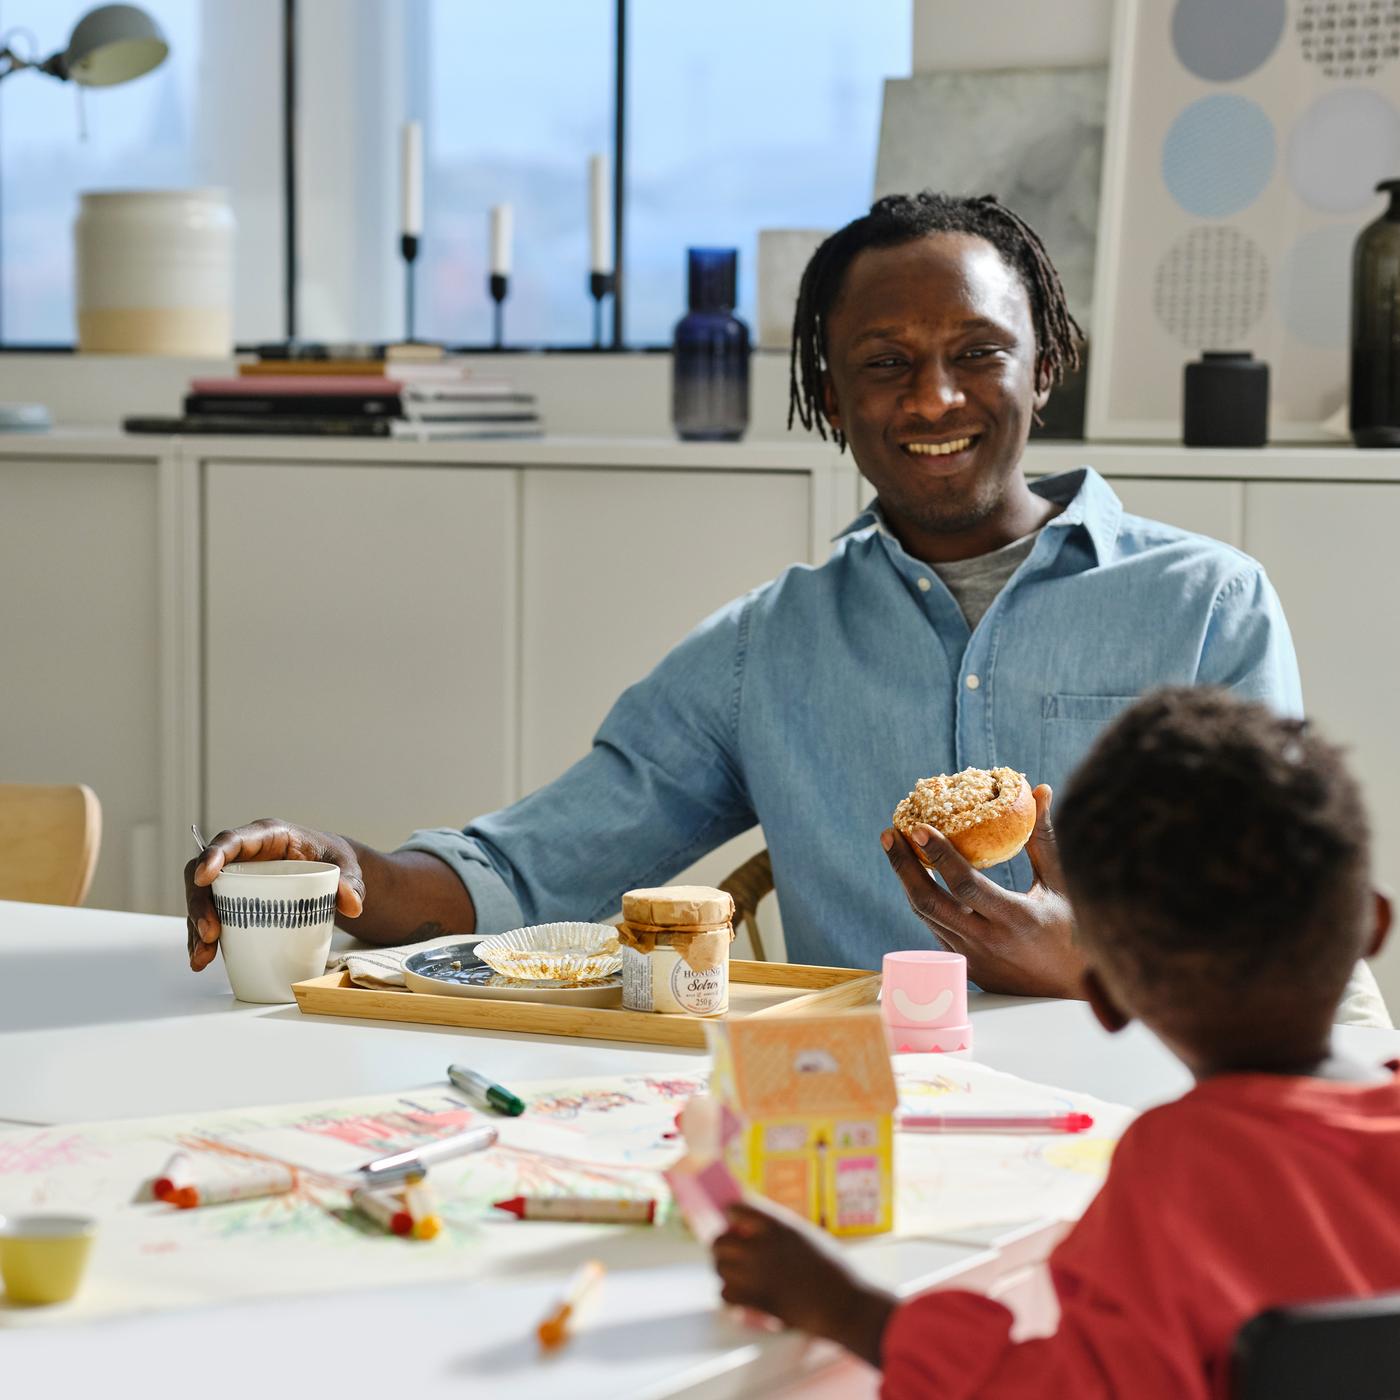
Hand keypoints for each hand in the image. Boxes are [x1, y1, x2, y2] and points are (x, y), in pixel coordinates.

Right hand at [185, 819, 364, 971]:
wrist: (332, 872)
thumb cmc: (333, 859)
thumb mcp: (345, 865)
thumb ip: (351, 882)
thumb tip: (352, 905)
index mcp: (266, 836)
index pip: (231, 840)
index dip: (212, 856)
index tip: (203, 878)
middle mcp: (244, 855)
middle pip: (206, 874)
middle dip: (200, 904)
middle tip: (210, 934)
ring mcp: (236, 878)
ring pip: (203, 898)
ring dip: (196, 928)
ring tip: (202, 957)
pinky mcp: (235, 899)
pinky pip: (212, 916)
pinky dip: (204, 938)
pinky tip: (203, 959)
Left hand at [711, 1203, 894, 1365]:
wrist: (844, 1302)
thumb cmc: (832, 1266)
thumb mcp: (805, 1234)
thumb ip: (778, 1229)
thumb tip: (755, 1225)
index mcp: (777, 1226)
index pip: (735, 1209)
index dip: (732, 1214)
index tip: (734, 1220)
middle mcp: (761, 1247)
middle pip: (719, 1241)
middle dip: (723, 1245)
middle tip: (732, 1250)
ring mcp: (757, 1276)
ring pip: (719, 1268)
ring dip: (726, 1269)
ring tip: (738, 1272)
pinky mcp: (758, 1302)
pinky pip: (726, 1294)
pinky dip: (730, 1294)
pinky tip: (742, 1293)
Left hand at [880, 783, 1084, 998]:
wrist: (1077, 990)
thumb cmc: (1077, 931)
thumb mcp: (1063, 884)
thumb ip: (1044, 839)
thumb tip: (1039, 791)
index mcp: (1016, 919)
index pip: (964, 884)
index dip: (938, 854)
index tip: (917, 826)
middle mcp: (988, 942)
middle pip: (929, 902)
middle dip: (903, 865)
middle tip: (890, 834)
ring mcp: (973, 959)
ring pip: (927, 917)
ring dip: (907, 882)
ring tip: (897, 850)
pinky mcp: (967, 969)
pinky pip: (936, 930)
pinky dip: (924, 902)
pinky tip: (918, 878)